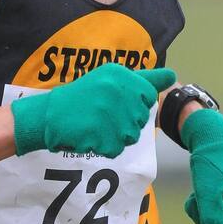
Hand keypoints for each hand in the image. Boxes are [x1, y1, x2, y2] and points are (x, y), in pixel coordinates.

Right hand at [11, 63, 176, 158]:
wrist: (49, 115)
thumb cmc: (82, 97)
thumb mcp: (110, 79)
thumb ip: (143, 79)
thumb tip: (173, 75)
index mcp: (121, 74)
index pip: (148, 96)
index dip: (134, 105)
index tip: (116, 104)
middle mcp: (118, 90)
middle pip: (140, 119)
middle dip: (125, 122)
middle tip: (102, 115)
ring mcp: (109, 113)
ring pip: (131, 135)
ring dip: (115, 135)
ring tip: (96, 125)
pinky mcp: (102, 134)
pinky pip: (116, 148)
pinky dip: (104, 146)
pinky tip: (90, 135)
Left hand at [181, 110, 222, 223]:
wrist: (219, 140)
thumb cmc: (210, 164)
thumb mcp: (205, 192)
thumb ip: (213, 220)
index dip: (209, 222)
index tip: (199, 200)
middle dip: (215, 218)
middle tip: (203, 197)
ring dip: (221, 214)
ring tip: (212, 193)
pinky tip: (222, 192)